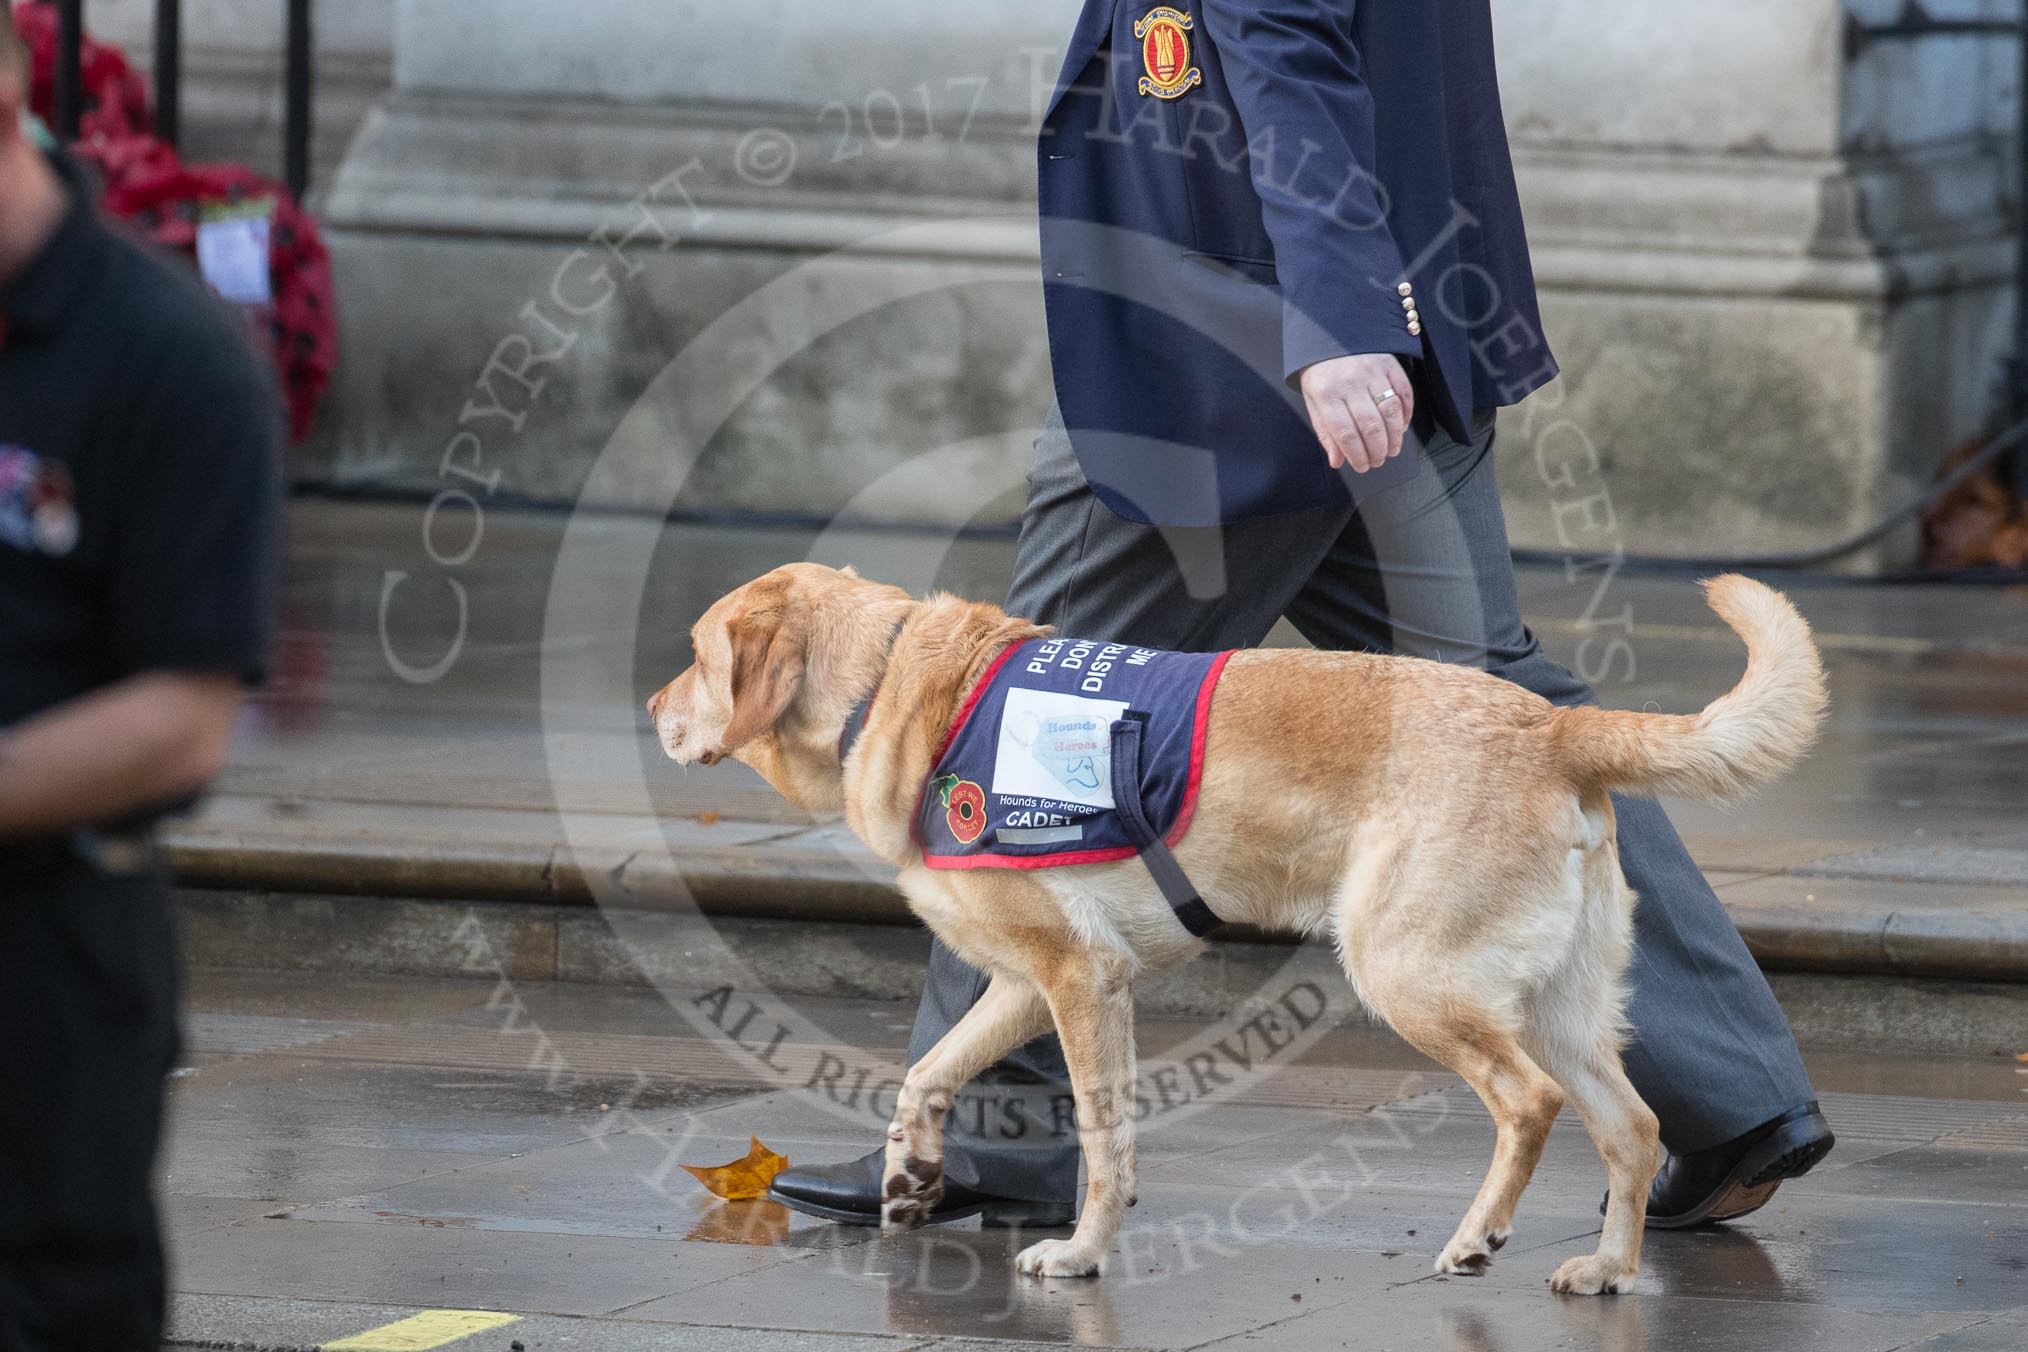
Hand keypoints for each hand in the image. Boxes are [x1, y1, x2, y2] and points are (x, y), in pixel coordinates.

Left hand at [1298, 353, 1413, 472]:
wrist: (1329, 333)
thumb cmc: (1320, 372)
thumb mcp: (1313, 401)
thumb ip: (1325, 432)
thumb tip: (1338, 461)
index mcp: (1327, 393)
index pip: (1346, 433)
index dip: (1357, 455)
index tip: (1362, 467)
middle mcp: (1351, 382)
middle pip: (1371, 425)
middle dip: (1377, 450)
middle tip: (1379, 461)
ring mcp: (1372, 371)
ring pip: (1390, 411)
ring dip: (1394, 436)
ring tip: (1392, 450)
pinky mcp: (1389, 363)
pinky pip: (1404, 392)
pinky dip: (1406, 413)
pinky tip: (1401, 428)